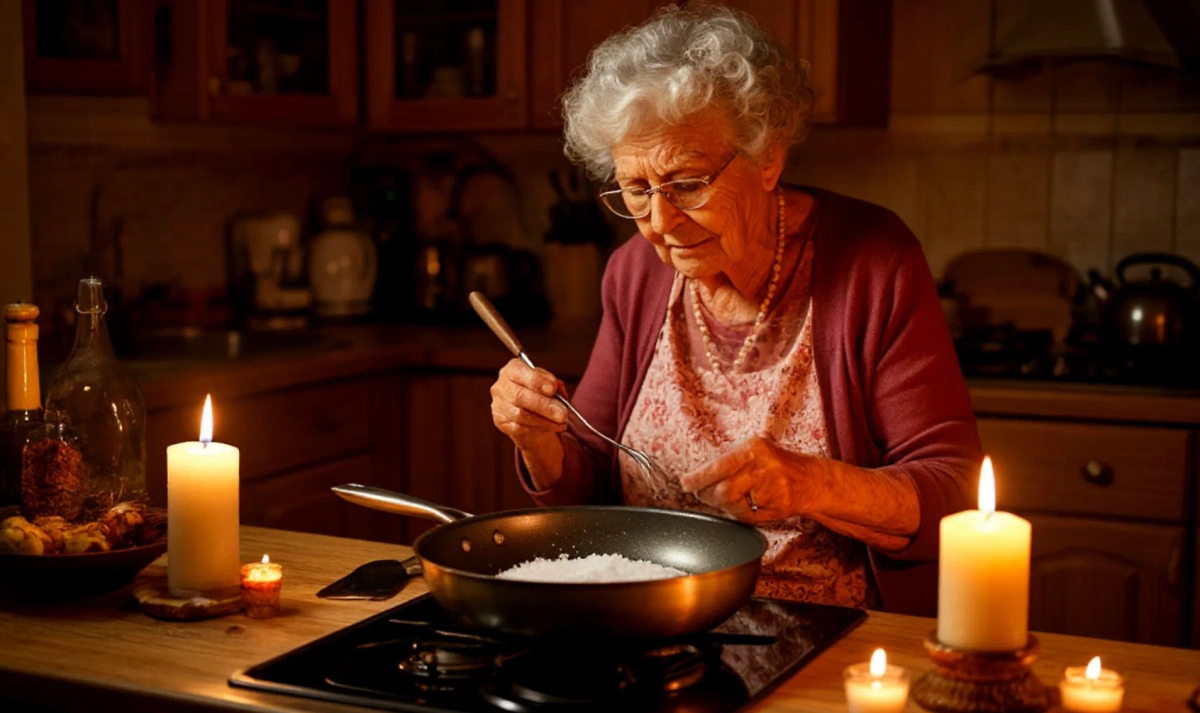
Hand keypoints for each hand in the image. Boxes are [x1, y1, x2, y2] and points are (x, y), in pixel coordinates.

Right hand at [490, 359, 568, 481]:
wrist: (532, 417)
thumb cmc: (543, 396)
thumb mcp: (551, 386)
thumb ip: (553, 385)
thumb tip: (556, 390)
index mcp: (512, 370)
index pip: (520, 373)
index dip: (536, 380)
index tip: (553, 387)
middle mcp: (501, 386)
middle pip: (519, 396)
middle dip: (544, 405)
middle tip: (563, 413)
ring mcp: (498, 406)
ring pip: (521, 415)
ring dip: (545, 420)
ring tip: (563, 421)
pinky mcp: (501, 423)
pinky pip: (520, 428)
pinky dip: (541, 428)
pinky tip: (554, 427)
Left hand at [678, 436, 828, 523]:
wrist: (811, 479)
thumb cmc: (776, 464)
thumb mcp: (754, 452)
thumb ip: (729, 462)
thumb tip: (697, 475)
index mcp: (754, 449)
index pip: (719, 466)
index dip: (698, 477)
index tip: (685, 482)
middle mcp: (764, 468)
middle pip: (723, 490)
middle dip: (706, 495)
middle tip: (699, 494)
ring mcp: (772, 490)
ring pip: (733, 505)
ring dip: (722, 505)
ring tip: (721, 499)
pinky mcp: (778, 508)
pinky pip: (747, 517)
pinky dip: (739, 513)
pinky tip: (742, 505)